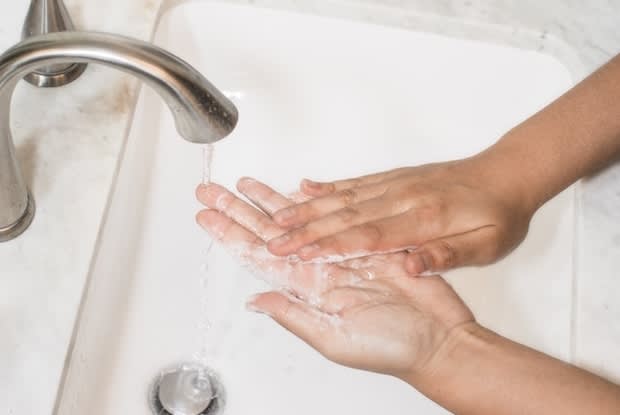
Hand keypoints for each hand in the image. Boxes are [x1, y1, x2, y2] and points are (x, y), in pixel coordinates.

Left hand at [195, 178, 474, 376]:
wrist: (438, 338)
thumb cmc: (390, 348)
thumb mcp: (335, 339)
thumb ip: (294, 316)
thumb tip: (255, 301)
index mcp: (305, 291)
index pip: (257, 256)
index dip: (230, 235)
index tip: (208, 216)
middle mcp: (317, 268)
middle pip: (267, 233)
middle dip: (238, 210)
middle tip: (213, 191)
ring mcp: (340, 252)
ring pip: (296, 219)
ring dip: (269, 200)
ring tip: (245, 183)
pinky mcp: (366, 241)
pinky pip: (332, 215)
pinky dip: (314, 202)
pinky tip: (296, 190)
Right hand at [266, 159, 534, 274]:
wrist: (508, 174)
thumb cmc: (499, 214)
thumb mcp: (488, 245)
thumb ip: (448, 255)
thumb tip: (412, 265)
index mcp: (424, 219)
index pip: (368, 236)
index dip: (330, 246)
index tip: (300, 255)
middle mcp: (402, 198)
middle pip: (345, 215)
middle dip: (305, 230)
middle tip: (273, 241)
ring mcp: (396, 185)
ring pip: (343, 197)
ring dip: (308, 208)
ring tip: (277, 217)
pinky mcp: (394, 178)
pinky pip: (355, 182)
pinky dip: (327, 186)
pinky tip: (306, 188)